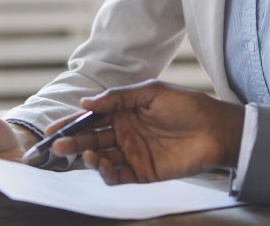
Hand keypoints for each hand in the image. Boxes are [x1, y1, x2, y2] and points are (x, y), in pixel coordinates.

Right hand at [51, 80, 243, 184]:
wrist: (216, 130)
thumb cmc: (186, 106)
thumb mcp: (151, 92)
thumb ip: (118, 97)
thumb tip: (85, 103)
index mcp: (123, 112)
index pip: (91, 119)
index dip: (71, 123)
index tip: (53, 129)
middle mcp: (124, 134)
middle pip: (91, 140)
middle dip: (73, 143)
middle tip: (59, 146)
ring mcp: (133, 154)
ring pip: (101, 159)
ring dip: (88, 159)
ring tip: (85, 155)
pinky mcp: (143, 173)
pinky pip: (118, 176)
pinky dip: (106, 174)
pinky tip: (101, 166)